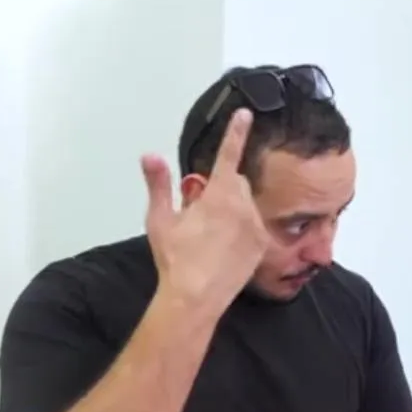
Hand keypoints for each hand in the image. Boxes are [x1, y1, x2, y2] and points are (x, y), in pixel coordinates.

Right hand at [141, 108, 267, 312]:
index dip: (236, 132)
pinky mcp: (262, 245)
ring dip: (232, 208)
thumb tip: (150, 156)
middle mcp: (242, 206)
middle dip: (221, 188)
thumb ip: (159, 184)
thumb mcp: (160, 219)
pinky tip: (224, 246)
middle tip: (199, 210)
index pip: (228, 155)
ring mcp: (255, 226)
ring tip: (211, 234)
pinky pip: (254, 226)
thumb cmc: (175, 258)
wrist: (196, 297)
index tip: (246, 113)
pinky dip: (242, 228)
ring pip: (246, 204)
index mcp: (218, 194)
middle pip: (235, 183)